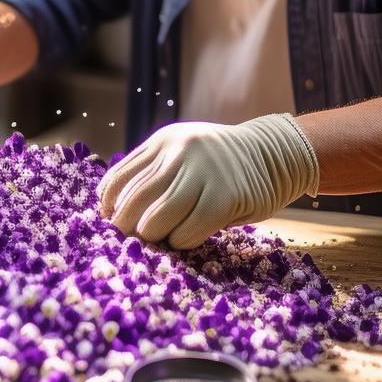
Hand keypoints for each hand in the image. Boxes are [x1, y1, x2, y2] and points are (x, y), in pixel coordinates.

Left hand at [97, 113, 318, 248]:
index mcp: (163, 140)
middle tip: (128, 238)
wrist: (274, 154)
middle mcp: (180, 151)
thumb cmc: (219, 163)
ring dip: (153, 235)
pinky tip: (183, 239)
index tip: (108, 218)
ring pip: (158, 216)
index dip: (108, 202)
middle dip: (126, 226)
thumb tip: (119, 209)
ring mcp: (203, 172)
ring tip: (157, 238)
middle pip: (135, 199)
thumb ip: (155, 169)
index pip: (120, 176)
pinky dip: (180, 241)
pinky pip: (188, 229)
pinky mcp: (225, 197)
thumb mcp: (182, 151)